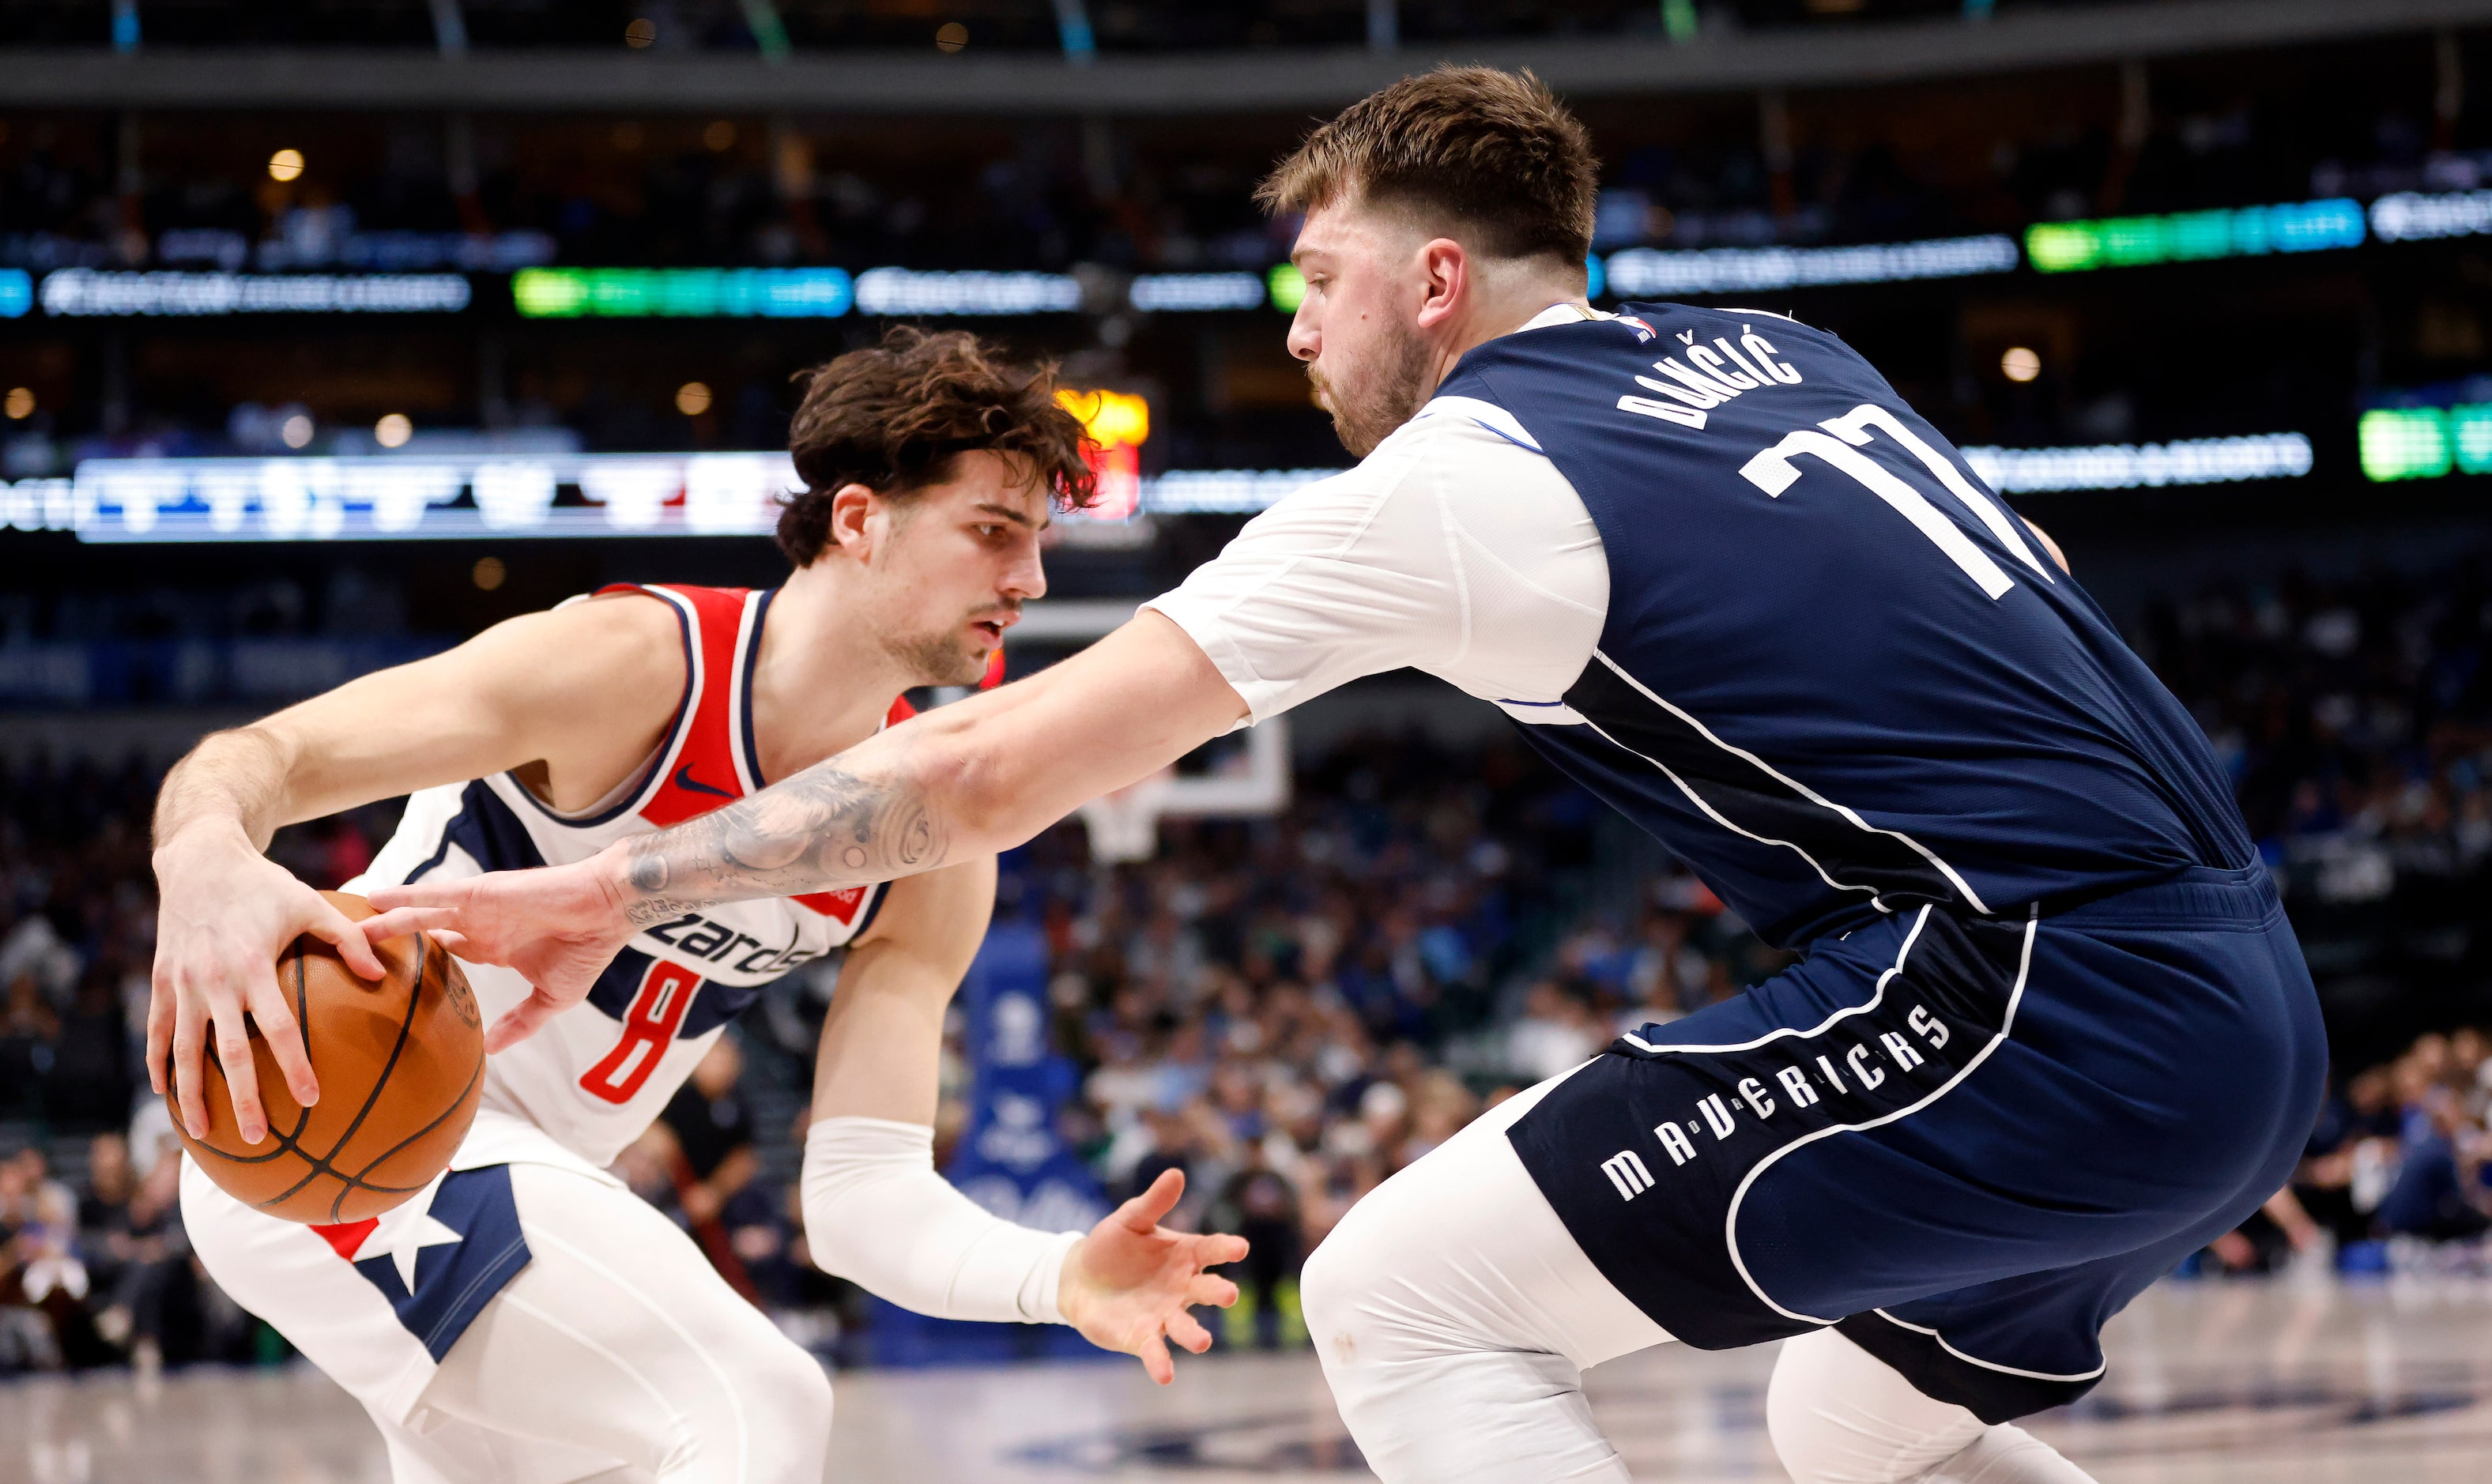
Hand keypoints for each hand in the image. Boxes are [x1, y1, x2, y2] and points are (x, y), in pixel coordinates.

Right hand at [149, 824, 387, 1144]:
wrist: (199, 861)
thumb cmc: (264, 885)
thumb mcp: (310, 903)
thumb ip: (346, 938)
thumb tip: (382, 975)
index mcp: (253, 965)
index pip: (278, 1028)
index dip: (293, 1065)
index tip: (311, 1099)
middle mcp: (213, 980)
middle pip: (228, 1052)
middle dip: (242, 1097)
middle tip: (260, 1137)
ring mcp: (182, 983)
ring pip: (183, 1050)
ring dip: (192, 1094)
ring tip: (204, 1133)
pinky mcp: (160, 981)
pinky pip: (156, 1031)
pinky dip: (157, 1064)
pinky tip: (165, 1094)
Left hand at [363, 847, 633, 1051]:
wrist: (608, 910)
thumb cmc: (588, 949)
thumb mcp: (553, 998)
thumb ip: (521, 1022)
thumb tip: (491, 1050)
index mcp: (496, 947)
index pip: (448, 954)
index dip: (421, 964)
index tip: (390, 978)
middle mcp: (481, 926)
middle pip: (424, 933)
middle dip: (393, 942)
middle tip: (354, 954)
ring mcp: (478, 908)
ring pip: (420, 914)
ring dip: (387, 920)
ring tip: (349, 925)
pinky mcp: (480, 893)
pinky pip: (433, 895)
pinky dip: (404, 896)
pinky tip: (375, 898)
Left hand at [1056, 1168, 1248, 1384]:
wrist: (1078, 1277)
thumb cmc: (1111, 1245)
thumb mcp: (1130, 1219)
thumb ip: (1153, 1202)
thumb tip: (1176, 1173)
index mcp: (1184, 1254)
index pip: (1211, 1250)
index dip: (1226, 1248)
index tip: (1240, 1247)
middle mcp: (1181, 1287)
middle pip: (1206, 1290)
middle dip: (1218, 1292)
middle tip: (1229, 1294)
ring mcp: (1164, 1314)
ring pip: (1185, 1325)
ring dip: (1194, 1334)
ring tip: (1202, 1341)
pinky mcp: (1142, 1336)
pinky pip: (1155, 1351)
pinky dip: (1161, 1363)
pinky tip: (1166, 1375)